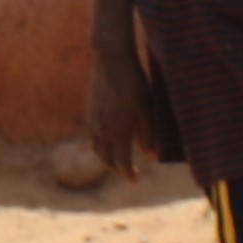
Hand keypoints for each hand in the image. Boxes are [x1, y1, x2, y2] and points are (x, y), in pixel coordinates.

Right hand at [82, 48, 148, 184]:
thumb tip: (152, 157)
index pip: (121, 162)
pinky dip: (100, 145)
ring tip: (119, 159)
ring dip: (107, 158)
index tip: (134, 181)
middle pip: (106, 160)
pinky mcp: (90, 112)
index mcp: (118, 131)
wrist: (111, 60)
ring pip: (97, 149)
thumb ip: (148, 134)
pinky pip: (93, 137)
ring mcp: (93, 121)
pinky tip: (110, 140)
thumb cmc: (134, 82)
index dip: (128, 174)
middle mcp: (102, 130)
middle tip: (129, 173)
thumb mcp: (146, 107)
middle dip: (117, 169)